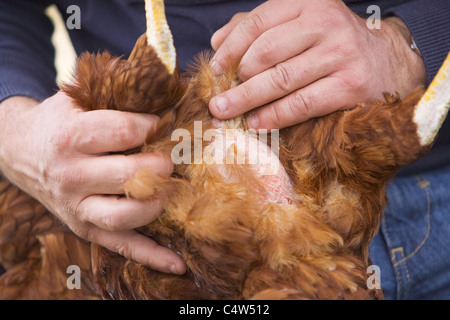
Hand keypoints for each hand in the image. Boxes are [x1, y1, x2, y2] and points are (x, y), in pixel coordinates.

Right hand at [0, 93, 185, 273]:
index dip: (154, 126)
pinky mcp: (84, 228)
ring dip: (158, 203)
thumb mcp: (78, 99)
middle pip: (130, 176)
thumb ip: (116, 94)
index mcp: (71, 137)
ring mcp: (77, 207)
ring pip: (126, 215)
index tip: (165, 122)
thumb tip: (166, 89)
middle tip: (172, 158)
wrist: (21, 150)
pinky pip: (121, 246)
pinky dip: (152, 257)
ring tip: (170, 188)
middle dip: (162, 166)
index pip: (124, 132)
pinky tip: (178, 264)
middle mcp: (72, 175)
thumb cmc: (60, 122)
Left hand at [209, 0, 426, 128]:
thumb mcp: (300, 24)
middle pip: (266, 53)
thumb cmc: (332, 44)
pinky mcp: (349, 86)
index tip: (214, 70)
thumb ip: (259, 28)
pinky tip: (256, 122)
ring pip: (281, 80)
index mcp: (309, 2)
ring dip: (247, 100)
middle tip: (217, 100)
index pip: (259, 22)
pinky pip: (301, 104)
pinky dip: (274, 116)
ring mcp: (340, 54)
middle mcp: (325, 23)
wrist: (387, 61)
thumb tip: (217, 42)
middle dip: (235, 80)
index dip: (231, 48)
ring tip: (226, 112)